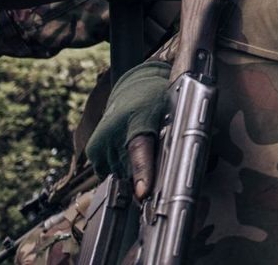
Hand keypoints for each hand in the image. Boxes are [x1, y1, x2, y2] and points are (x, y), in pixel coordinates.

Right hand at [84, 58, 170, 197]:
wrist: (132, 85)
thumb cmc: (156, 99)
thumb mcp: (174, 112)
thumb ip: (176, 139)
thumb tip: (185, 168)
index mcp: (139, 120)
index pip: (139, 150)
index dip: (142, 173)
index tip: (143, 192)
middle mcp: (114, 133)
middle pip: (131, 172)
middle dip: (147, 179)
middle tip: (160, 171)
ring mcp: (100, 142)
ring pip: (121, 175)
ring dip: (132, 173)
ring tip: (143, 153)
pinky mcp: (92, 151)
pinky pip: (109, 172)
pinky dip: (121, 169)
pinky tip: (129, 154)